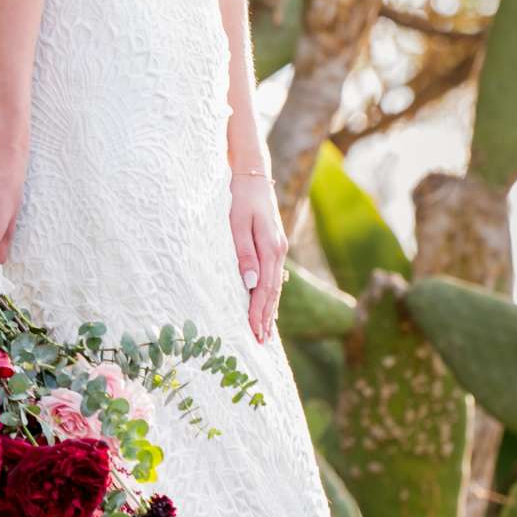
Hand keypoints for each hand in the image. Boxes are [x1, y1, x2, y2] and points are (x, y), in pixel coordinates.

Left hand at [229, 173, 287, 342]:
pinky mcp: (274, 245)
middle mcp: (279, 250)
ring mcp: (279, 248)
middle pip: (273, 292)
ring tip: (265, 331)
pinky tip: (270, 306)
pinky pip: (274, 277)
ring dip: (270, 309)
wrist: (252, 175)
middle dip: (266, 317)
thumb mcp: (237, 223)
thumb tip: (250, 284)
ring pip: (275, 286)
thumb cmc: (240, 198)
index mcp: (271, 247)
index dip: (258, 311)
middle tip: (260, 341)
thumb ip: (244, 254)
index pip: (265, 288)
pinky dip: (272, 295)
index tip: (253, 331)